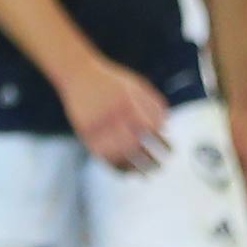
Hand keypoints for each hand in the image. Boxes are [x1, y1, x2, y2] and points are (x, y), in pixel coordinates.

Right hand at [57, 55, 170, 173]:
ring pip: (117, 153)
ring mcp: (96, 124)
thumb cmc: (110, 80)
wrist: (77, 72)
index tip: (169, 150)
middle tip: (160, 166)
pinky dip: (115, 166)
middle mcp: (111, 114)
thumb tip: (165, 128)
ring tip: (145, 174)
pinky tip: (127, 172)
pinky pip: (101, 155)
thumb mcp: (135, 85)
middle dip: (150, 159)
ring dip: (134, 167)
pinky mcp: (84, 132)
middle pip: (135, 144)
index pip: (150, 128)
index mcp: (127, 102)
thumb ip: (153, 104)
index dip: (161, 142)